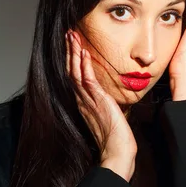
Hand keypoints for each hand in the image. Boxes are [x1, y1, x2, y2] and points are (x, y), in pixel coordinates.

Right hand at [65, 30, 136, 173]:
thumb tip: (110, 98)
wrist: (117, 153)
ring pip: (75, 71)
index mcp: (84, 103)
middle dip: (69, 51)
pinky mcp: (96, 101)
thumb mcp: (110, 116)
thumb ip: (106, 105)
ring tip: (72, 35)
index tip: (73, 44)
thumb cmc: (116, 138)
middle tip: (69, 33)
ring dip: (74, 52)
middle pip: (71, 70)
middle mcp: (82, 100)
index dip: (73, 59)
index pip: (75, 76)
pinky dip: (84, 64)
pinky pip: (87, 79)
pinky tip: (84, 52)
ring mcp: (87, 100)